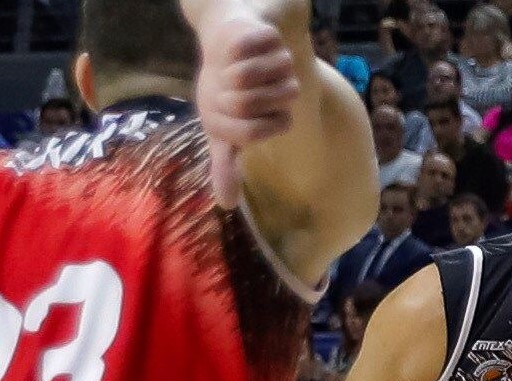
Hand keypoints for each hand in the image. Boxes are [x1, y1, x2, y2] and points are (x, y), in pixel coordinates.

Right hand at [194, 13, 300, 208]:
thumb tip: (226, 205)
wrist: (225, 42)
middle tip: (227, 89)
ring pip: (247, 76)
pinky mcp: (269, 38)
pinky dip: (229, 52)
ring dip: (227, 74)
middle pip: (247, 104)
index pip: (255, 132)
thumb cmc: (223, 93)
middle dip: (225, 98)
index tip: (230, 115)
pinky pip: (244, 49)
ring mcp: (280, 65)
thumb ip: (226, 165)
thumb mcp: (221, 132)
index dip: (232, 123)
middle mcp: (285, 93)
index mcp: (277, 118)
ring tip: (230, 69)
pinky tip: (232, 51)